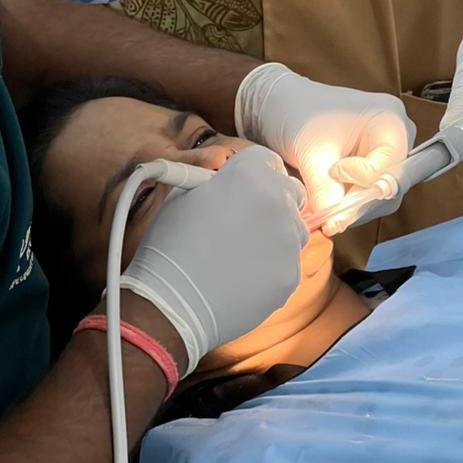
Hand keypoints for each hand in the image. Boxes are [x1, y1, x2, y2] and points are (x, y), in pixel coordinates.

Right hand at [119, 146, 307, 374]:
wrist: (172, 303)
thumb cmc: (169, 245)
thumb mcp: (183, 194)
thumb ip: (215, 179)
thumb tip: (226, 176)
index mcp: (249, 174)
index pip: (265, 159)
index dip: (251, 171)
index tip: (242, 185)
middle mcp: (277, 202)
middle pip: (289, 190)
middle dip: (272, 198)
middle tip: (246, 216)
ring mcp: (287, 241)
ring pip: (293, 228)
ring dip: (275, 232)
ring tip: (240, 251)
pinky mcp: (290, 275)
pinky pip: (287, 262)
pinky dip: (271, 266)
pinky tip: (242, 276)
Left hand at [235, 63, 413, 209]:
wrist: (281, 105)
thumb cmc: (298, 112)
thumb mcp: (310, 150)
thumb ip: (324, 187)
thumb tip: (332, 219)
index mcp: (390, 121)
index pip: (389, 166)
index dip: (363, 179)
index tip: (333, 173)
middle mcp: (396, 138)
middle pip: (390, 185)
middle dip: (359, 204)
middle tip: (332, 221)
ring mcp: (383, 153)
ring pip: (379, 195)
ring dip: (353, 208)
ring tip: (326, 219)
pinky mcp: (368, 165)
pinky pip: (366, 192)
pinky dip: (347, 203)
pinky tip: (327, 211)